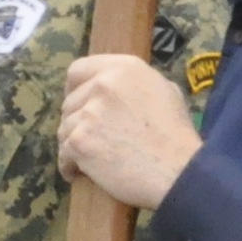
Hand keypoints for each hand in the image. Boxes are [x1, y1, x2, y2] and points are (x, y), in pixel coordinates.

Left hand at [57, 55, 201, 208]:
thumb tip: (119, 88)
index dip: (75, 88)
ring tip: (89, 158)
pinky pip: (63, 153)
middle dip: (76, 120)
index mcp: (123, 68)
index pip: (79, 69)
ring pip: (64, 128)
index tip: (79, 103)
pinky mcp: (80, 142)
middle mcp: (102, 85)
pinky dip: (69, 165)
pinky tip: (78, 172)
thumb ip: (134, 84)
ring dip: (74, 143)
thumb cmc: (177, 135)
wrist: (178, 170)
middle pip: (70, 101)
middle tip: (91, 138)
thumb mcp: (165, 91)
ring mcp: (89, 113)